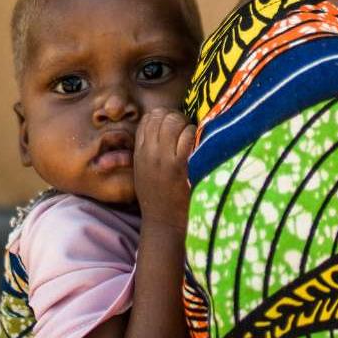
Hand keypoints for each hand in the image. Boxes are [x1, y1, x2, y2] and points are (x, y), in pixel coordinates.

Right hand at [134, 109, 196, 229]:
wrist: (162, 222)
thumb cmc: (156, 198)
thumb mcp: (143, 171)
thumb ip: (148, 151)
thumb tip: (162, 129)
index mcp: (139, 153)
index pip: (148, 120)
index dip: (163, 115)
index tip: (174, 123)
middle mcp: (148, 153)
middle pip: (161, 117)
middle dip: (176, 116)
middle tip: (186, 126)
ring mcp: (162, 159)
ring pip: (174, 122)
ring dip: (186, 123)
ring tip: (192, 133)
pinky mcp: (178, 166)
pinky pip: (188, 136)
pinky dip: (195, 134)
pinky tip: (198, 142)